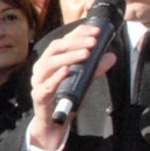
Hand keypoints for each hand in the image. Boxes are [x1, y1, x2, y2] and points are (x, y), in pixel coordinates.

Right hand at [27, 23, 116, 149]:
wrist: (53, 120)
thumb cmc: (65, 95)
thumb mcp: (83, 80)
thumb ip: (94, 68)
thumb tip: (111, 56)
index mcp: (51, 59)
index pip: (64, 40)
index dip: (79, 33)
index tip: (96, 31)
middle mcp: (42, 67)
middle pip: (55, 48)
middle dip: (74, 42)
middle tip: (92, 42)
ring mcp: (38, 81)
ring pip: (49, 63)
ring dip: (68, 57)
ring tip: (85, 54)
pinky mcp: (38, 96)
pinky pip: (46, 86)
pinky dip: (56, 77)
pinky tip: (67, 71)